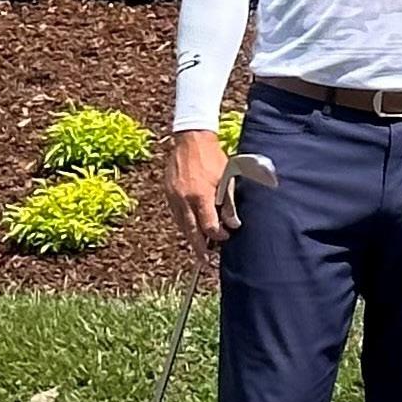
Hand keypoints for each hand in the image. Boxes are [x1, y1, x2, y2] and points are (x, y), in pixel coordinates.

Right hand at [164, 130, 236, 259]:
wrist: (191, 140)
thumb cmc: (213, 158)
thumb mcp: (227, 179)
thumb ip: (229, 203)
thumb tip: (233, 224)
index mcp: (200, 196)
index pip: (208, 226)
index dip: (218, 235)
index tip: (225, 236)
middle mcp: (184, 199)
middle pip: (191, 231)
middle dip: (199, 248)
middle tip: (205, 261)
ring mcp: (173, 196)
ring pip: (181, 224)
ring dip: (190, 237)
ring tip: (199, 248)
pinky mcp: (168, 192)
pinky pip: (176, 214)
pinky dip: (184, 223)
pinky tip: (191, 228)